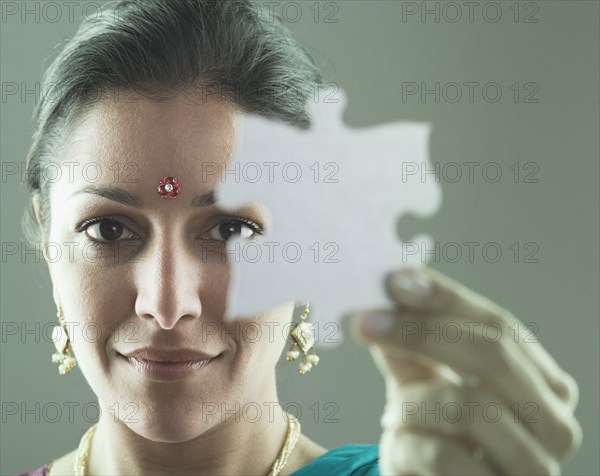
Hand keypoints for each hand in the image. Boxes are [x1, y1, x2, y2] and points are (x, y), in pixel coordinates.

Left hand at [352, 266, 581, 475]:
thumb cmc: (438, 438)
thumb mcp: (424, 384)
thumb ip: (410, 344)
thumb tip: (389, 293)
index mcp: (544, 385)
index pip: (500, 326)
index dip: (447, 299)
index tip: (396, 280)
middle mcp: (555, 424)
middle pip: (493, 355)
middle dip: (422, 332)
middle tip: (366, 320)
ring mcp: (536, 467)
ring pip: (469, 405)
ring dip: (412, 401)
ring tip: (391, 411)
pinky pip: (445, 454)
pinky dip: (406, 441)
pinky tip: (398, 442)